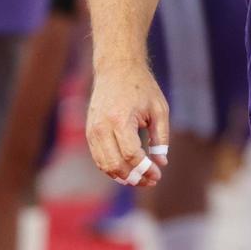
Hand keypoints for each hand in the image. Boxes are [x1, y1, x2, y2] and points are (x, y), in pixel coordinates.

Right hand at [86, 61, 169, 187]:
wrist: (117, 69)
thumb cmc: (142, 87)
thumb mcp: (159, 108)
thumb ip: (161, 137)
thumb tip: (161, 162)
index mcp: (120, 119)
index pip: (131, 154)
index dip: (145, 168)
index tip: (158, 175)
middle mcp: (102, 128)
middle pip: (115, 164)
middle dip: (134, 177)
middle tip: (150, 180)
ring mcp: (92, 131)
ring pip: (104, 165)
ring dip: (122, 177)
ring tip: (140, 179)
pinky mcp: (89, 133)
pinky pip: (98, 158)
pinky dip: (111, 169)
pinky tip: (127, 171)